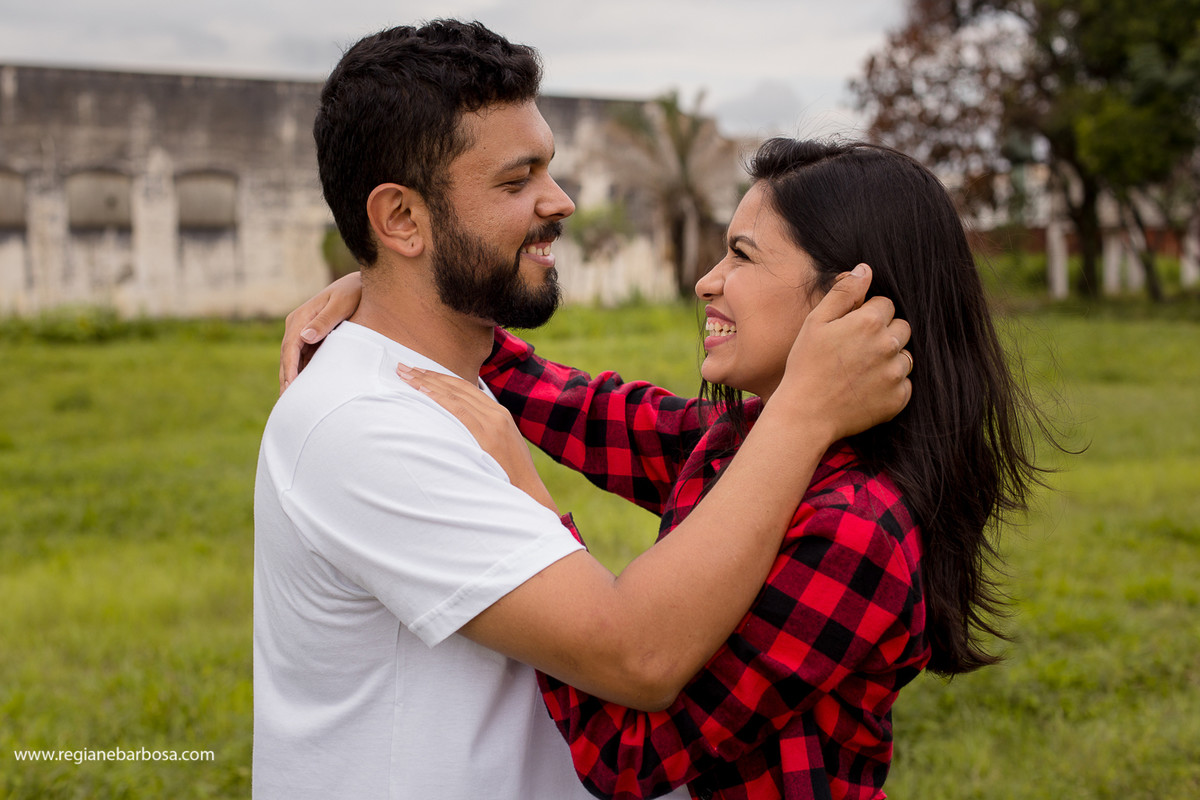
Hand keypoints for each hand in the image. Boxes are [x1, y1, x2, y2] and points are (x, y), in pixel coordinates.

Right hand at [279, 271, 362, 393]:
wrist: (358, 284)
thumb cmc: (352, 292)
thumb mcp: (341, 304)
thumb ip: (325, 320)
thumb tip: (306, 337)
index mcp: (300, 318)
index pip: (290, 348)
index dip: (290, 369)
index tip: (290, 386)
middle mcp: (297, 325)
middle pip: (287, 357)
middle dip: (286, 379)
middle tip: (286, 403)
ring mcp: (302, 332)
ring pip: (293, 360)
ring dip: (291, 378)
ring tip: (292, 402)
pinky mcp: (311, 338)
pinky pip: (303, 358)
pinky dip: (301, 372)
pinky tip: (303, 388)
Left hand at [396, 363, 557, 512]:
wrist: (528, 492)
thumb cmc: (510, 476)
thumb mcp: (500, 447)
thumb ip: (482, 432)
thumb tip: (458, 431)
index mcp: (499, 413)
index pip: (465, 388)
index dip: (440, 378)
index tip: (419, 372)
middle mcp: (496, 413)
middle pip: (457, 386)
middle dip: (429, 375)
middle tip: (404, 367)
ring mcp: (493, 423)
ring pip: (455, 394)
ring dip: (428, 382)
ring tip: (406, 375)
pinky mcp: (488, 436)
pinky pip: (458, 410)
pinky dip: (439, 398)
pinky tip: (422, 391)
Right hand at [773, 264, 912, 442]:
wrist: (806, 415)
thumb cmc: (806, 365)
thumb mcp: (816, 322)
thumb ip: (843, 293)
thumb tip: (865, 270)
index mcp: (869, 322)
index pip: (886, 305)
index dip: (867, 314)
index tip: (850, 330)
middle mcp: (888, 345)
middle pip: (902, 327)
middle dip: (884, 333)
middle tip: (855, 350)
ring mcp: (896, 374)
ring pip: (905, 356)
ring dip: (889, 359)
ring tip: (860, 371)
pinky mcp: (898, 399)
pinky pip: (905, 383)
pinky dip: (891, 384)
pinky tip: (867, 388)